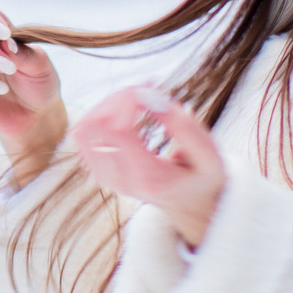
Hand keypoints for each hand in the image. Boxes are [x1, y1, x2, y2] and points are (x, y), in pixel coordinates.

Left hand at [73, 85, 224, 248]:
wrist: (188, 205)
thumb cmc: (201, 176)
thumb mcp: (209, 155)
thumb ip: (184, 126)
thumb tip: (148, 95)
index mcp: (148, 178)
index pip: (118, 129)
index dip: (129, 99)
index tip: (152, 88)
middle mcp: (119, 180)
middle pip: (95, 125)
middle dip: (119, 97)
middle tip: (146, 89)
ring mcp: (104, 177)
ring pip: (84, 127)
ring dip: (108, 104)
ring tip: (137, 98)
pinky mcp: (97, 170)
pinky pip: (83, 134)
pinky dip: (102, 114)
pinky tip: (127, 111)